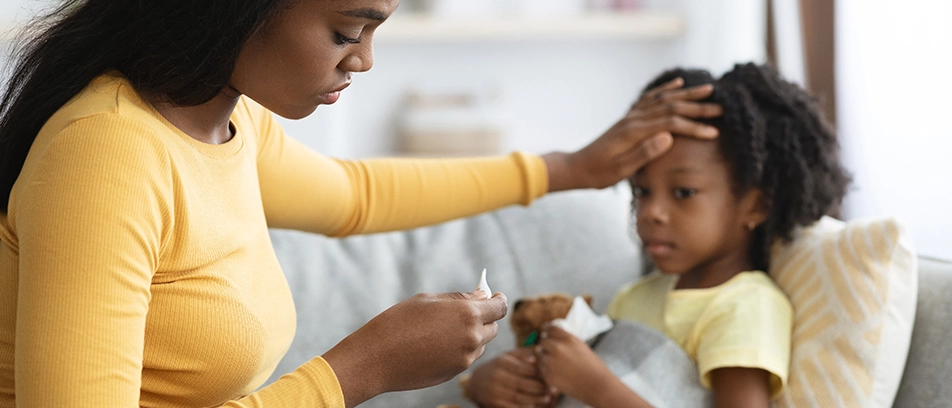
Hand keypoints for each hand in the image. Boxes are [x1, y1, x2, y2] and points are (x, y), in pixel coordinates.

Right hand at [323, 291, 507, 406]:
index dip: (499, 300)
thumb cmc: (398, 322)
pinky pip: (466, 358)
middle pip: (493, 327)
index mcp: (467, 314)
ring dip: (472, 335)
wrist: (376, 358)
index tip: (495, 296)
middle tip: (468, 312)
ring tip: (445, 330)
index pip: (499, 307)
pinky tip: (437, 345)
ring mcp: (464, 359)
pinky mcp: (454, 373)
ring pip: (480, 344)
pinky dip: (460, 349)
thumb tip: (482, 296)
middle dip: (485, 318)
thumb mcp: (428, 300)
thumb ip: (459, 298)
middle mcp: (472, 338)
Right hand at [464, 348, 558, 407]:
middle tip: (553, 389)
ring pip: (518, 396)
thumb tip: (540, 350)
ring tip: (548, 398)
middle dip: (539, 387)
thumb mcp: (508, 356)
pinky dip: (524, 406)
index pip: (523, 368)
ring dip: (535, 399)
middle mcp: (497, 376)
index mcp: (502, 362)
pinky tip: (534, 404)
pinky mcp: (494, 403)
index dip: (538, 372)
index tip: (550, 374)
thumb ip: (524, 353)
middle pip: (522, 383)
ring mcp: (494, 391)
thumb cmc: (499, 366)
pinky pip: (512, 406)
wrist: (477, 382)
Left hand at [535, 325, 612, 403]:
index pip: (550, 328)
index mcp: (567, 339)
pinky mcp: (548, 375)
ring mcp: (551, 362)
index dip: (547, 330)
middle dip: (546, 345)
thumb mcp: (581, 346)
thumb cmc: (593, 366)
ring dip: (544, 357)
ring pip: (539, 355)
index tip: (545, 332)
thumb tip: (552, 335)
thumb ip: (566, 340)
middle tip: (550, 350)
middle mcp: (557, 348)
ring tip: (555, 363)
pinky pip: (540, 368)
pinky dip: (545, 369)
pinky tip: (556, 372)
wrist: (597, 385)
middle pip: (543, 341)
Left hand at [544, 77, 722, 190]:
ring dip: (687, 94)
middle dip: (697, 107)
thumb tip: (668, 137)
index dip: (694, 127)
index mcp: (634, 132)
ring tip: (708, 89)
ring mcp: (631, 116)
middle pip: (671, 107)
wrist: (577, 167)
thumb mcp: (621, 170)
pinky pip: (650, 99)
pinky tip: (678, 84)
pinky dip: (666, 90)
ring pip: (663, 99)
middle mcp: (634, 119)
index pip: (670, 124)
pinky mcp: (629, 118)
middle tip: (721, 107)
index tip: (714, 131)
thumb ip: (644, 153)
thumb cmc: (599, 173)